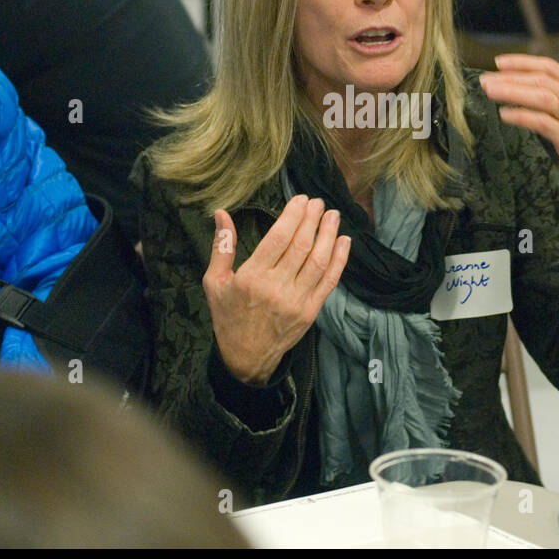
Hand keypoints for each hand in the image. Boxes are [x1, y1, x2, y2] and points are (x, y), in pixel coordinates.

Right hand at [203, 195, 350, 383]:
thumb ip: (221, 247)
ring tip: (333, 215)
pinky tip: (344, 241)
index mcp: (251, 277)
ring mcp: (296, 301)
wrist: (245, 358)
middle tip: (318, 202)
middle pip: (300, 246)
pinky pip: (329, 282)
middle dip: (312, 220)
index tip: (301, 200)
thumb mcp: (214, 283)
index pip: (278, 238)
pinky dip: (339, 260)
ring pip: (318, 262)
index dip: (293, 216)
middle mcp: (276, 287)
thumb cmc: (228, 316)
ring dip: (328, 235)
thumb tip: (221, 213)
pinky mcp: (310, 312)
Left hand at [479, 46, 558, 216]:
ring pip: (542, 98)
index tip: (497, 63)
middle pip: (542, 81)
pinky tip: (505, 115)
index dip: (523, 62)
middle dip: (511, 78)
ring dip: (513, 92)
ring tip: (490, 92)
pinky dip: (522, 117)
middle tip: (485, 80)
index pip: (550, 67)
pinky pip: (543, 124)